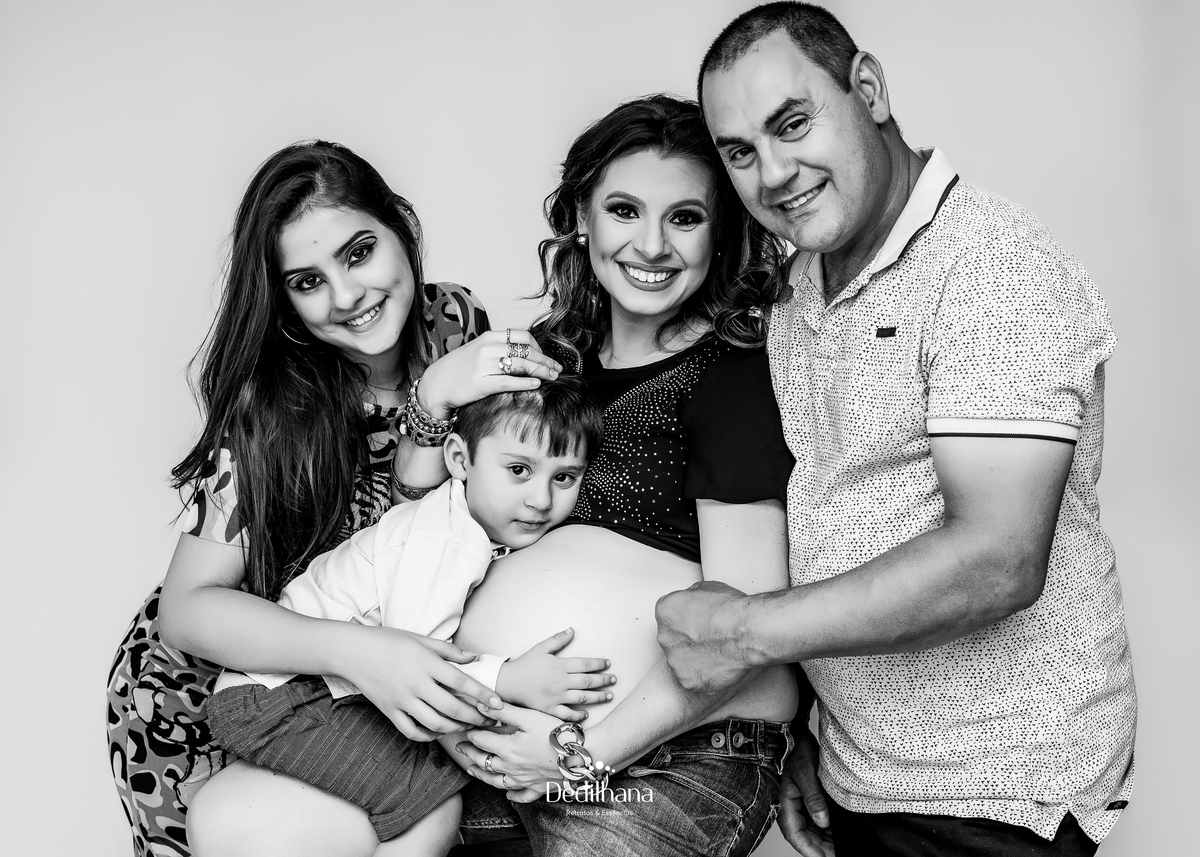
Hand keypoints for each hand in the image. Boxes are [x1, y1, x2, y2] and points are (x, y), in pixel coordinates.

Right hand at [344, 627, 501, 740]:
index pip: (461, 682)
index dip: (482, 695)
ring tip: (468, 726)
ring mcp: (401, 700)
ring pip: (434, 723)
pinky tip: (440, 731)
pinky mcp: (389, 711)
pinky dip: (429, 736)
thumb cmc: (388, 640)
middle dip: (475, 717)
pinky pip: (412, 731)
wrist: (353, 651)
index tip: (498, 705)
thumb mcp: (420, 639)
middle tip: (489, 720)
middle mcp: (415, 684)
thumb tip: (474, 658)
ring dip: (456, 728)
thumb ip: (449, 651)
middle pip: (452, 708)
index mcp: (426, 663)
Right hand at [419, 329, 560, 416]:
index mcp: (488, 337)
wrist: (436, 384)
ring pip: (522, 365)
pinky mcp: (482, 384)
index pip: (523, 337)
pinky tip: (537, 384)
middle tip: (557, 369)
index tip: (546, 357)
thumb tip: (523, 352)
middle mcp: (488, 348)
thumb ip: (498, 347)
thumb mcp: (478, 349)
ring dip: (542, 371)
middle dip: (546, 360)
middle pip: (527, 351)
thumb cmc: (458, 368)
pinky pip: (510, 381)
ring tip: (552, 377)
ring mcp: (485, 366)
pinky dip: (526, 382)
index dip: (539, 347)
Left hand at [454, 701, 564, 801]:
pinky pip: (522, 796)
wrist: (581, 755)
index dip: (471, 733)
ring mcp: (524, 780)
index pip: (481, 741)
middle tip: (461, 748)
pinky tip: (509, 795)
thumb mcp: (529, 716)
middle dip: (470, 754)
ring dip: (482, 775)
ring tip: (472, 770)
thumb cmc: (556, 733)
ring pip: (496, 781)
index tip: (464, 729)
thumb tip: (481, 705)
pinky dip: (513, 796)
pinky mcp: (538, 787)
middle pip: (484, 762)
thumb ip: (504, 711)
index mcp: (507, 749)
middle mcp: (512, 768)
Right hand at [496, 628, 615, 720]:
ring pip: (582, 698)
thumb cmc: (525, 664)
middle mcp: (560, 682)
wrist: (507, 683)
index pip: (585, 664)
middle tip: (614, 680)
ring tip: (609, 695)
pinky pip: (567, 714)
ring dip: (598, 697)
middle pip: (587, 681)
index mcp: (559, 666)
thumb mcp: (540, 648)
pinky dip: (578, 715)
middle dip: (603, 680)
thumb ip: (557, 640)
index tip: (608, 664)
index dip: (599, 664)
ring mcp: (555, 697)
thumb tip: (572, 630)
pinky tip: (587, 714)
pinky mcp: (549, 709)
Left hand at [655, 580, 758, 692]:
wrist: (747, 632)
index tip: (697, 623)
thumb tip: (693, 604)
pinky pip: (693, 678)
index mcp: (665, 611)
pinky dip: (705, 674)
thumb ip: (691, 598)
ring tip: (717, 652)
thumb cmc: (731, 610)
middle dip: (688, 639)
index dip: (686, 619)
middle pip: (673, 640)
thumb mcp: (707, 588)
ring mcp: (675, 661)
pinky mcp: (687, 681)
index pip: (668, 616)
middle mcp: (664, 637)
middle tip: (709, 638)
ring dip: (695, 658)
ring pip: (682, 661)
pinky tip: (719, 664)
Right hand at [778, 726, 833, 856]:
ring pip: (809, 830)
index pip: (795, 835)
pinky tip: (837, 831)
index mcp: (784, 803)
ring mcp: (795, 803)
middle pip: (804, 836)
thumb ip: (814, 798)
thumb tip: (823, 822)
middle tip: (839, 855)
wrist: (794, 732)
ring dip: (823, 840)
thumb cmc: (795, 748)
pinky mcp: (803, 798)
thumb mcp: (806, 773)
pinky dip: (824, 828)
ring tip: (840, 846)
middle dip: (820, 848)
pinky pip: (812, 819)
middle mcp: (788, 806)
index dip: (810, 850)